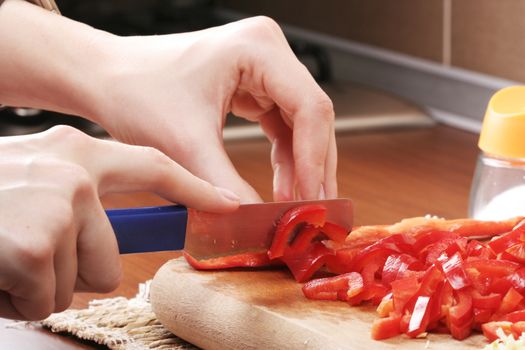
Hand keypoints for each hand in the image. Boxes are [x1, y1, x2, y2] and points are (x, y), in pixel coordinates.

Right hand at [0, 126, 238, 319]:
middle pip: (112, 255)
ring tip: (6, 254)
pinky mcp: (35, 244)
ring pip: (82, 281)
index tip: (226, 203)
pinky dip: (17, 297)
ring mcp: (57, 206)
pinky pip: (45, 299)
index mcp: (75, 152)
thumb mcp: (31, 179)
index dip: (192, 187)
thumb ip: (75, 200)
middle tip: (27, 251)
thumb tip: (113, 244)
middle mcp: (73, 172)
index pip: (152, 166)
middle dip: (74, 271)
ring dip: (42, 283)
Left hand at [89, 16, 336, 202]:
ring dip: (300, 165)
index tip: (311, 200)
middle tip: (312, 210)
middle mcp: (268, 51)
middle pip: (312, 115)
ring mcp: (263, 67)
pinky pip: (281, 125)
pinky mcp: (254, 85)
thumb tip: (259, 224)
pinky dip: (284, 157)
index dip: (314, 159)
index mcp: (257, 48)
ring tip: (295, 204)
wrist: (106, 79)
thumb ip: (226, 187)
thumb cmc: (136, 91)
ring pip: (301, 124)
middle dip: (312, 166)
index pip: (310, 107)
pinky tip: (281, 186)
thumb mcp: (185, 144)